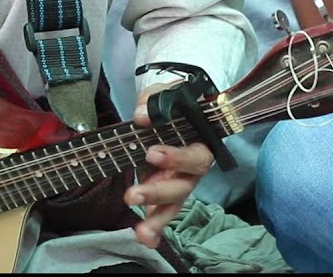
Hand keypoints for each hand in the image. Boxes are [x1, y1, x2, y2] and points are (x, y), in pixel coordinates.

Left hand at [125, 82, 215, 247]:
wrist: (164, 114)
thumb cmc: (169, 105)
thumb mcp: (162, 94)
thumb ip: (153, 102)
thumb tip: (141, 116)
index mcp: (199, 144)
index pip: (195, 155)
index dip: (176, 157)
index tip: (151, 153)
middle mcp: (192, 169)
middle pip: (183, 186)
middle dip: (158, 192)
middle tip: (133, 194)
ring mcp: (178, 184)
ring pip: (174, 206)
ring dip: (157, 219)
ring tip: (140, 230)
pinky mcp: (164, 196)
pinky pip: (162, 215)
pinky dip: (154, 230)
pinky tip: (144, 238)